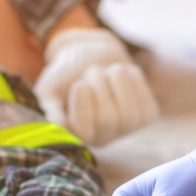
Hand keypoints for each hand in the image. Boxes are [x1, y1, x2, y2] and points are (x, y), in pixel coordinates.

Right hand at [33, 28, 159, 146]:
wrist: (90, 56)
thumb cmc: (65, 76)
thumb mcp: (49, 90)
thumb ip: (50, 108)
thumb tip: (57, 125)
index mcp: (75, 136)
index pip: (83, 133)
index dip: (83, 107)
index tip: (79, 85)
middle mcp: (101, 139)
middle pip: (107, 118)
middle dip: (99, 84)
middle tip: (91, 70)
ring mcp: (126, 129)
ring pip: (128, 111)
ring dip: (116, 79)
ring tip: (106, 71)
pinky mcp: (146, 116)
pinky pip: (144, 98)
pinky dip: (133, 77)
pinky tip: (123, 74)